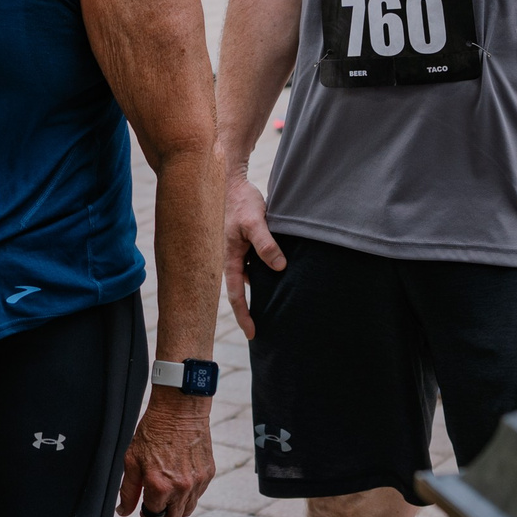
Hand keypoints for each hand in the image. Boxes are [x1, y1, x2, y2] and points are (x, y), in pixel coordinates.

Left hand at [118, 394, 213, 516]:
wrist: (180, 410)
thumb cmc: (153, 431)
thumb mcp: (132, 460)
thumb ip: (128, 491)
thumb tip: (124, 512)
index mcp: (159, 487)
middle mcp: (181, 489)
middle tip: (148, 512)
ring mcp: (198, 482)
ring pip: (186, 511)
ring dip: (174, 510)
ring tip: (163, 498)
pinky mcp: (208, 474)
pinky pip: (197, 495)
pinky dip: (187, 496)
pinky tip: (177, 484)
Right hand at [223, 174, 282, 337]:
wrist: (234, 182)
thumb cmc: (241, 202)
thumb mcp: (255, 222)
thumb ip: (266, 244)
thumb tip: (279, 267)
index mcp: (230, 259)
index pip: (235, 295)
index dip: (244, 315)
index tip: (253, 333)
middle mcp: (233, 260)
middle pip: (245, 289)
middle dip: (256, 306)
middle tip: (275, 324)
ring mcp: (240, 253)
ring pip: (254, 275)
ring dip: (266, 283)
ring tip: (286, 297)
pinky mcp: (248, 245)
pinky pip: (258, 263)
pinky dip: (269, 267)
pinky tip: (283, 269)